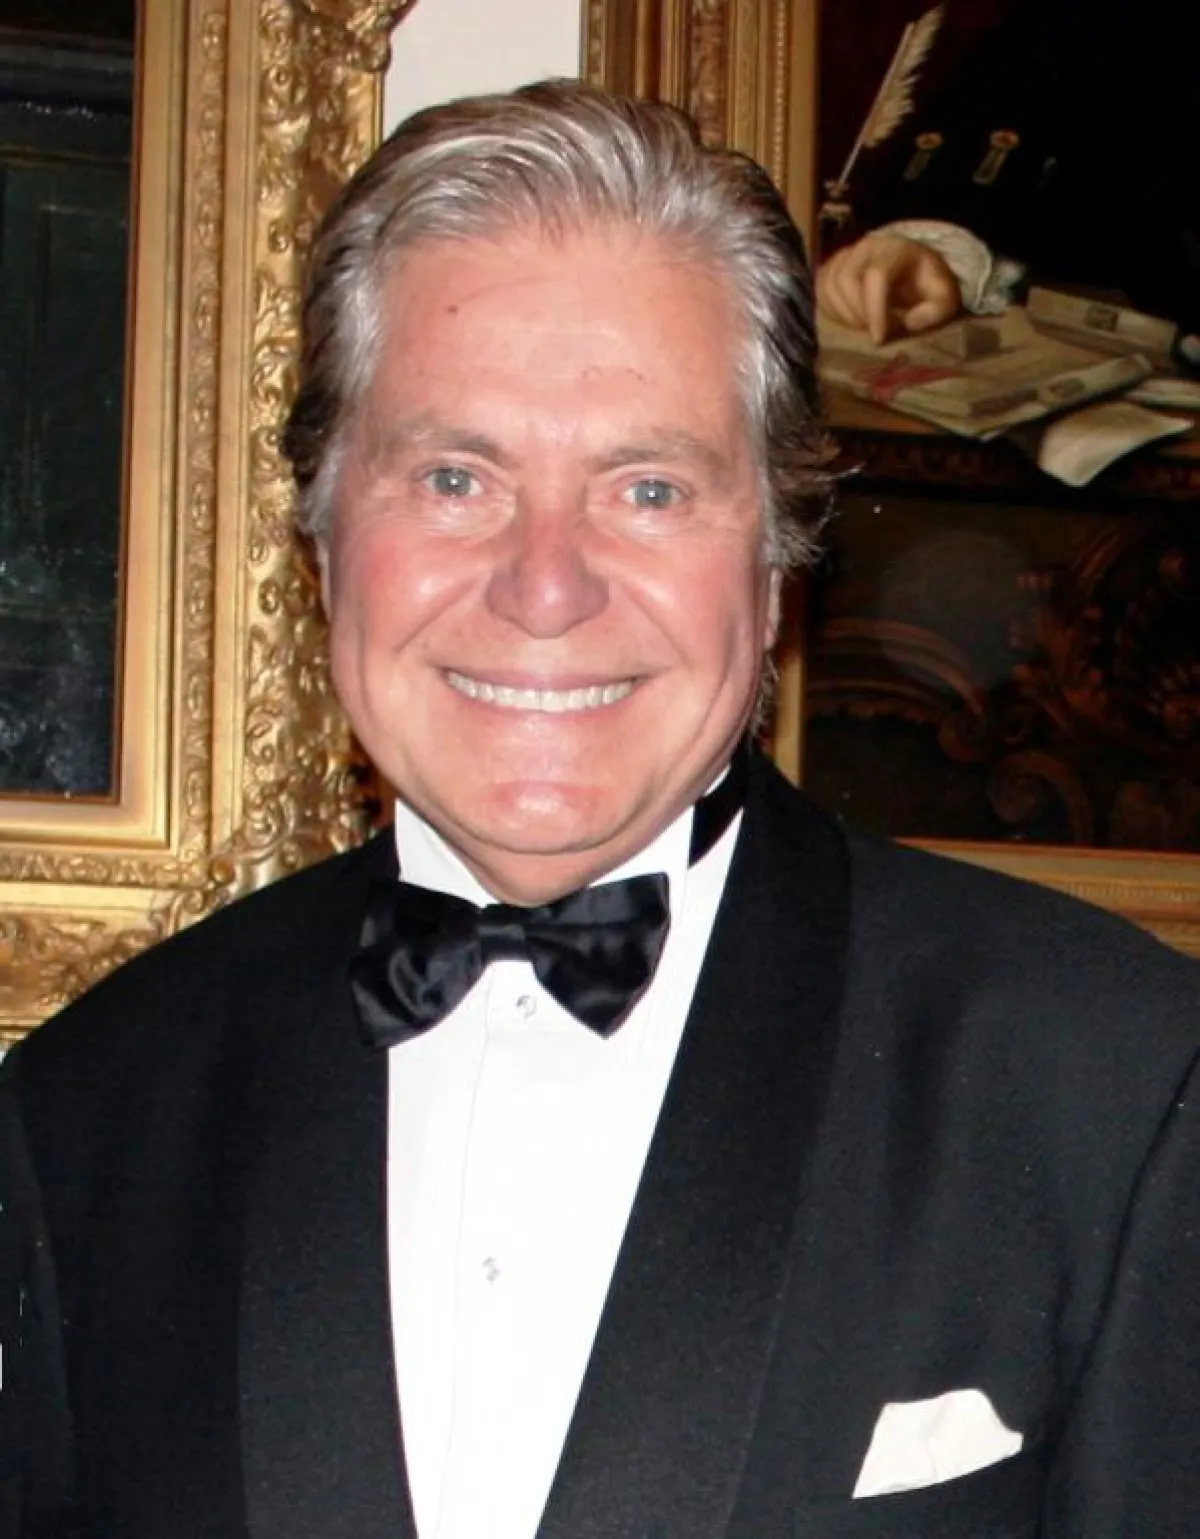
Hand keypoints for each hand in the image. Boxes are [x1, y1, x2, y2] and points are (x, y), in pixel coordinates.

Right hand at [817, 232, 962, 344]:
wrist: (912, 267)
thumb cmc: (926, 284)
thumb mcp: (944, 297)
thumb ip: (935, 310)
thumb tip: (908, 322)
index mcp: (895, 249)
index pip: (876, 275)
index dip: (874, 310)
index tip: (879, 338)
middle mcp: (865, 246)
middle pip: (846, 279)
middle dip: (858, 313)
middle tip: (873, 331)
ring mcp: (844, 255)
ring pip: (829, 285)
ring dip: (844, 314)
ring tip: (864, 326)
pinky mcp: (830, 268)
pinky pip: (820, 291)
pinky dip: (832, 311)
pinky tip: (850, 320)